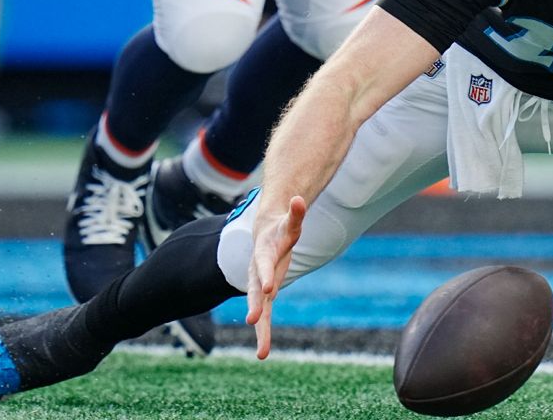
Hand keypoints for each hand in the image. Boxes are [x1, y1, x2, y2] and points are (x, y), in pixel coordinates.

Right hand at [245, 195, 306, 359]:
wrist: (264, 237)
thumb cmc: (280, 230)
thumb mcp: (289, 222)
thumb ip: (295, 213)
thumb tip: (299, 198)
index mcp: (263, 256)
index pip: (264, 265)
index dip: (265, 275)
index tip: (268, 288)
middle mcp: (258, 274)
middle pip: (256, 291)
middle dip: (256, 305)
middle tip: (253, 320)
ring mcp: (261, 287)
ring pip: (260, 310)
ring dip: (261, 330)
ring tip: (262, 353)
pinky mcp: (266, 296)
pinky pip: (265, 317)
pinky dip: (264, 333)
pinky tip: (263, 353)